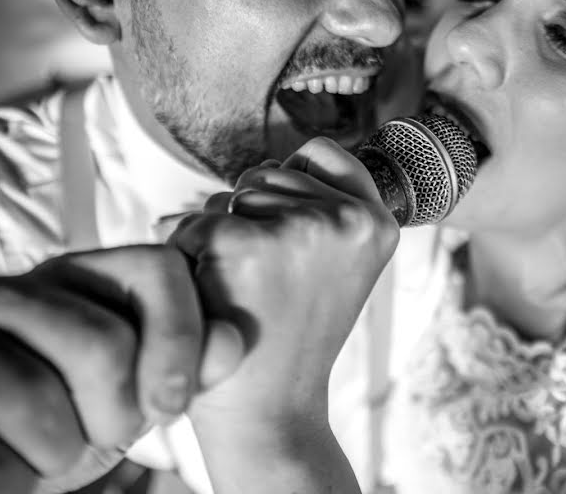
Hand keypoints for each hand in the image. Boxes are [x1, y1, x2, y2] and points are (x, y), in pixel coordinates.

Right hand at [0, 247, 242, 491]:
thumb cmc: (61, 430)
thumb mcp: (134, 393)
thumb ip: (183, 360)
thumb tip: (231, 339)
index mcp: (81, 281)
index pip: (160, 267)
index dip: (180, 337)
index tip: (171, 404)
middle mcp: (27, 285)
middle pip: (113, 335)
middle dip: (121, 407)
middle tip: (100, 429)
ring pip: (70, 361)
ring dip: (75, 436)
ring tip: (57, 447)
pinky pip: (14, 389)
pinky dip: (38, 447)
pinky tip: (21, 458)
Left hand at [172, 137, 399, 423]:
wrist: (273, 412)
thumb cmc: (294, 337)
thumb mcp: (340, 267)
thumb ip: (325, 212)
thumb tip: (260, 169)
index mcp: (378, 223)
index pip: (321, 152)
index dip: (292, 183)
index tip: (288, 235)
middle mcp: (347, 219)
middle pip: (268, 172)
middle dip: (252, 216)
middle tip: (266, 284)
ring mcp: (298, 229)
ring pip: (229, 196)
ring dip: (220, 235)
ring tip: (244, 293)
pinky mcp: (242, 244)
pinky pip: (191, 223)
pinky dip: (187, 257)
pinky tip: (213, 298)